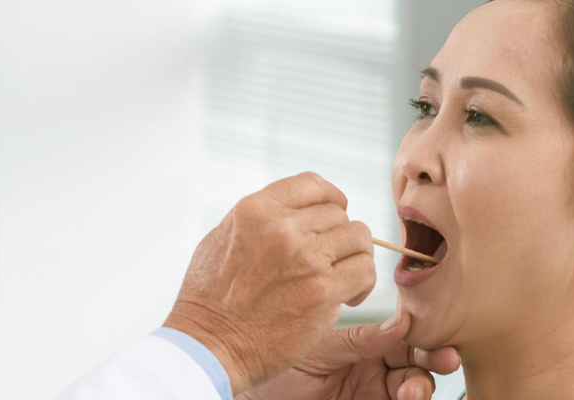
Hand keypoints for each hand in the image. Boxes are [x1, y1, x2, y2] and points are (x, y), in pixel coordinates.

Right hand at [163, 172, 376, 393]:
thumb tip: (295, 212)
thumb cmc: (210, 300)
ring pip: (359, 238)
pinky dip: (363, 284)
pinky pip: (364, 271)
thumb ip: (261, 220)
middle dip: (339, 238)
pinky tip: (349, 297)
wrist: (209, 347)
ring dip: (356, 258)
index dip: (331, 199)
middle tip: (330, 262)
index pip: (313, 184)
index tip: (333, 218)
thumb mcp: (223, 239)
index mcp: (256, 210)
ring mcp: (306, 259)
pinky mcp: (323, 291)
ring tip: (342, 278)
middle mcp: (283, 228)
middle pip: (340, 214)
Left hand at [239, 312, 460, 399]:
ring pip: (414, 389)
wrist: (252, 394)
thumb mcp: (321, 350)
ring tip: (409, 392)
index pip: (405, 337)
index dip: (425, 336)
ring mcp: (373, 394)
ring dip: (421, 387)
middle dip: (435, 361)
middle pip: (418, 363)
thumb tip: (403, 323)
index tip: (436, 335)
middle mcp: (374, 370)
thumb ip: (362, 341)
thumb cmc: (276, 369)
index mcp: (365, 346)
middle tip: (444, 360)